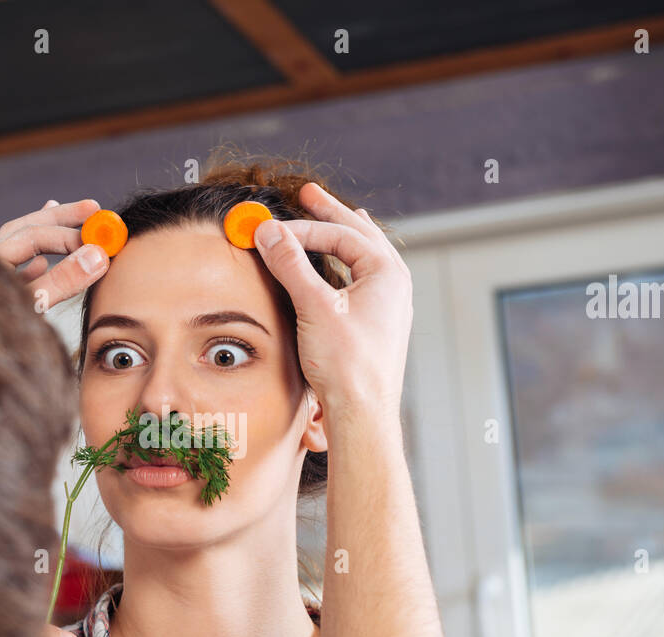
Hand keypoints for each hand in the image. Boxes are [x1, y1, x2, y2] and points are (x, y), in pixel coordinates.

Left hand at [0, 199, 109, 312]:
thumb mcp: (31, 306)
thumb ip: (62, 280)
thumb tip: (97, 255)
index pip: (35, 236)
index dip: (71, 237)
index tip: (102, 244)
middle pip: (25, 229)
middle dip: (60, 218)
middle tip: (93, 207)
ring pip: (18, 244)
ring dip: (47, 232)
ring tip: (72, 221)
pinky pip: (11, 267)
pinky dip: (31, 259)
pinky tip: (43, 263)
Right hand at [251, 183, 412, 415]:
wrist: (363, 415)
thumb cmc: (348, 366)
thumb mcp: (314, 307)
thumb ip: (291, 265)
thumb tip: (269, 232)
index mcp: (387, 273)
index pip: (340, 234)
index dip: (301, 228)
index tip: (268, 228)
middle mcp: (394, 285)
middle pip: (360, 235)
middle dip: (331, 214)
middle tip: (307, 194)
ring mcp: (390, 305)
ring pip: (365, 256)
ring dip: (343, 235)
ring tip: (333, 217)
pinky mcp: (379, 324)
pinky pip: (364, 279)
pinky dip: (346, 264)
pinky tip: (339, 268)